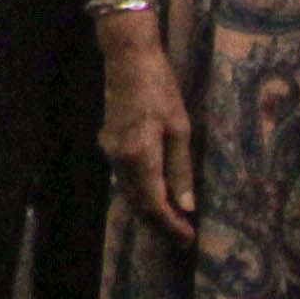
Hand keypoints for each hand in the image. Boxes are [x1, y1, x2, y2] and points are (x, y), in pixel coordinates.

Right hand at [98, 20, 195, 243]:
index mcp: (139, 156)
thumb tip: (187, 206)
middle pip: (139, 204)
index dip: (172, 225)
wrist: (127, 58)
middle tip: (184, 240)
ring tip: (174, 225)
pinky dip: (141, 195)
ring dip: (151, 213)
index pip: (155, 204)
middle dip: (161, 225)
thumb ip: (180, 169)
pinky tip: (157, 198)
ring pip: (130, 194)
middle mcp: (119, 160)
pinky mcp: (109, 144)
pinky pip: (125, 180)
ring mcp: (111, 152)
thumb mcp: (179, 128)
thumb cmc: (160, 87)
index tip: (190, 239)